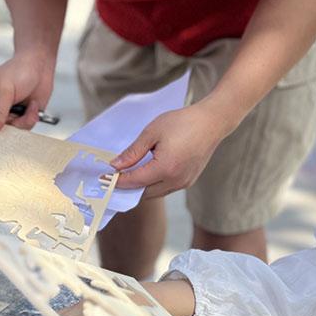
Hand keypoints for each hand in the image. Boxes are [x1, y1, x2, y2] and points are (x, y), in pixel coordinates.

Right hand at [0, 49, 55, 132]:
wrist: (40, 66)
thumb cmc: (18, 70)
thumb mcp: (5, 89)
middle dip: (2, 130)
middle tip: (12, 123)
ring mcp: (7, 116)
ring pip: (9, 133)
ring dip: (22, 122)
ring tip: (29, 106)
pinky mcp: (21, 119)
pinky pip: (23, 129)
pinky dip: (30, 119)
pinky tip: (33, 105)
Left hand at [111, 103, 230, 196]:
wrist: (211, 122)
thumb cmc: (182, 122)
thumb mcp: (152, 132)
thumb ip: (133, 152)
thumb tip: (116, 166)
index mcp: (165, 168)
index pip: (134, 181)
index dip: (117, 181)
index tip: (103, 179)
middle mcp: (176, 181)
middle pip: (143, 193)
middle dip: (127, 187)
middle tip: (112, 178)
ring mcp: (184, 183)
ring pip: (155, 193)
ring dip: (140, 187)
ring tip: (127, 175)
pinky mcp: (189, 181)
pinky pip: (165, 189)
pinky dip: (153, 185)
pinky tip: (145, 173)